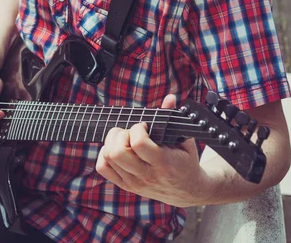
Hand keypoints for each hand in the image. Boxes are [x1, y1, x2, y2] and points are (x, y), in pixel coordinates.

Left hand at [95, 94, 210, 206]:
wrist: (187, 191)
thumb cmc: (185, 161)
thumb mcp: (185, 139)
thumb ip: (173, 117)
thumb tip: (170, 98)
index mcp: (163, 163)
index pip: (138, 144)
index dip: (138, 129)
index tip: (144, 126)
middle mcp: (146, 175)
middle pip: (117, 152)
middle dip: (121, 134)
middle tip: (131, 132)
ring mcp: (134, 182)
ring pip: (108, 158)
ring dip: (112, 142)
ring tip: (125, 139)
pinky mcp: (126, 186)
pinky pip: (103, 168)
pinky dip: (105, 154)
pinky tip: (118, 148)